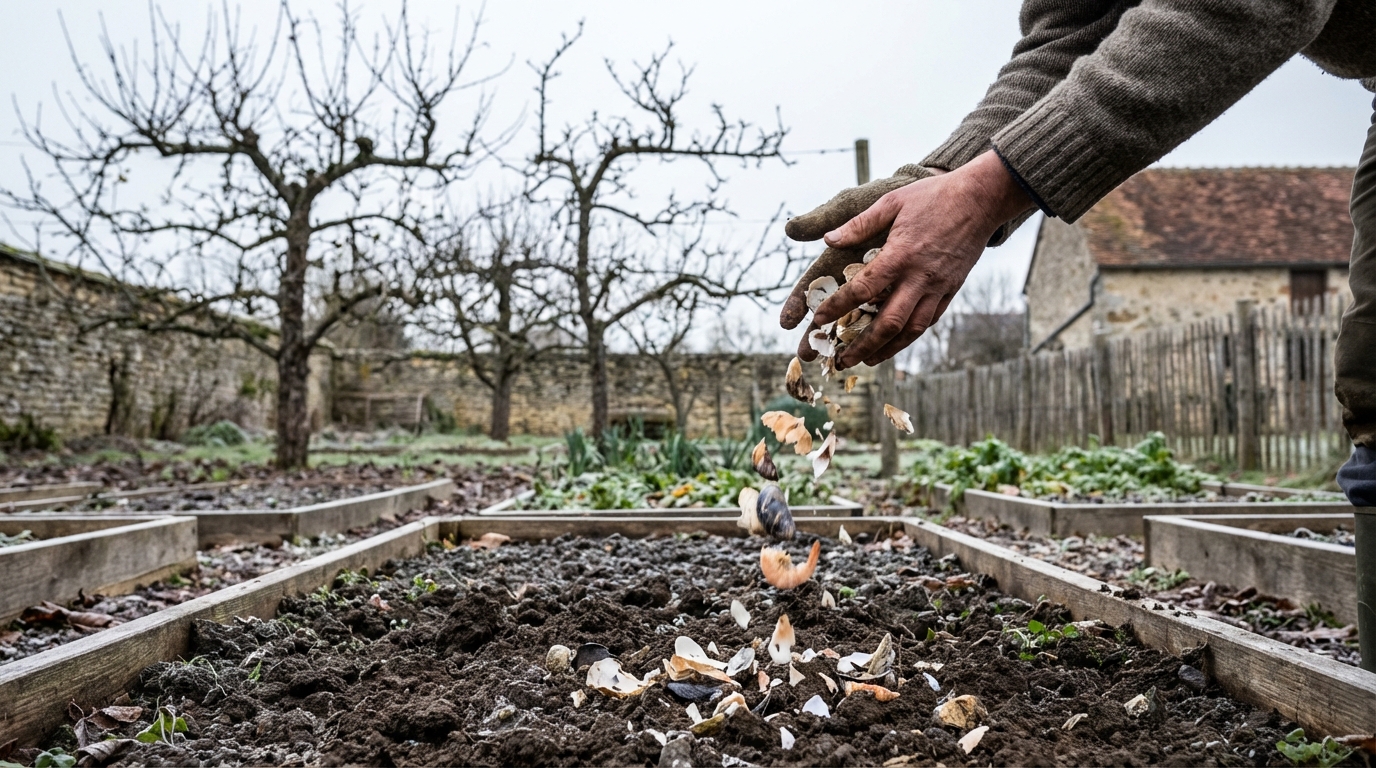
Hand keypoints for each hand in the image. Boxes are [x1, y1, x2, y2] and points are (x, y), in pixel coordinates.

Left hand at [802, 150, 1033, 368]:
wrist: (981, 199)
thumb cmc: (934, 197)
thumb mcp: (892, 202)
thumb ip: (859, 224)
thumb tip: (829, 239)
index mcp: (900, 255)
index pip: (862, 290)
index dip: (837, 308)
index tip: (818, 320)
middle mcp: (919, 278)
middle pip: (888, 323)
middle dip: (862, 345)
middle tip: (842, 360)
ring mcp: (938, 287)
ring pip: (911, 330)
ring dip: (887, 349)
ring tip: (867, 361)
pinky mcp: (951, 290)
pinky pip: (930, 321)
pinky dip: (910, 336)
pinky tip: (896, 343)